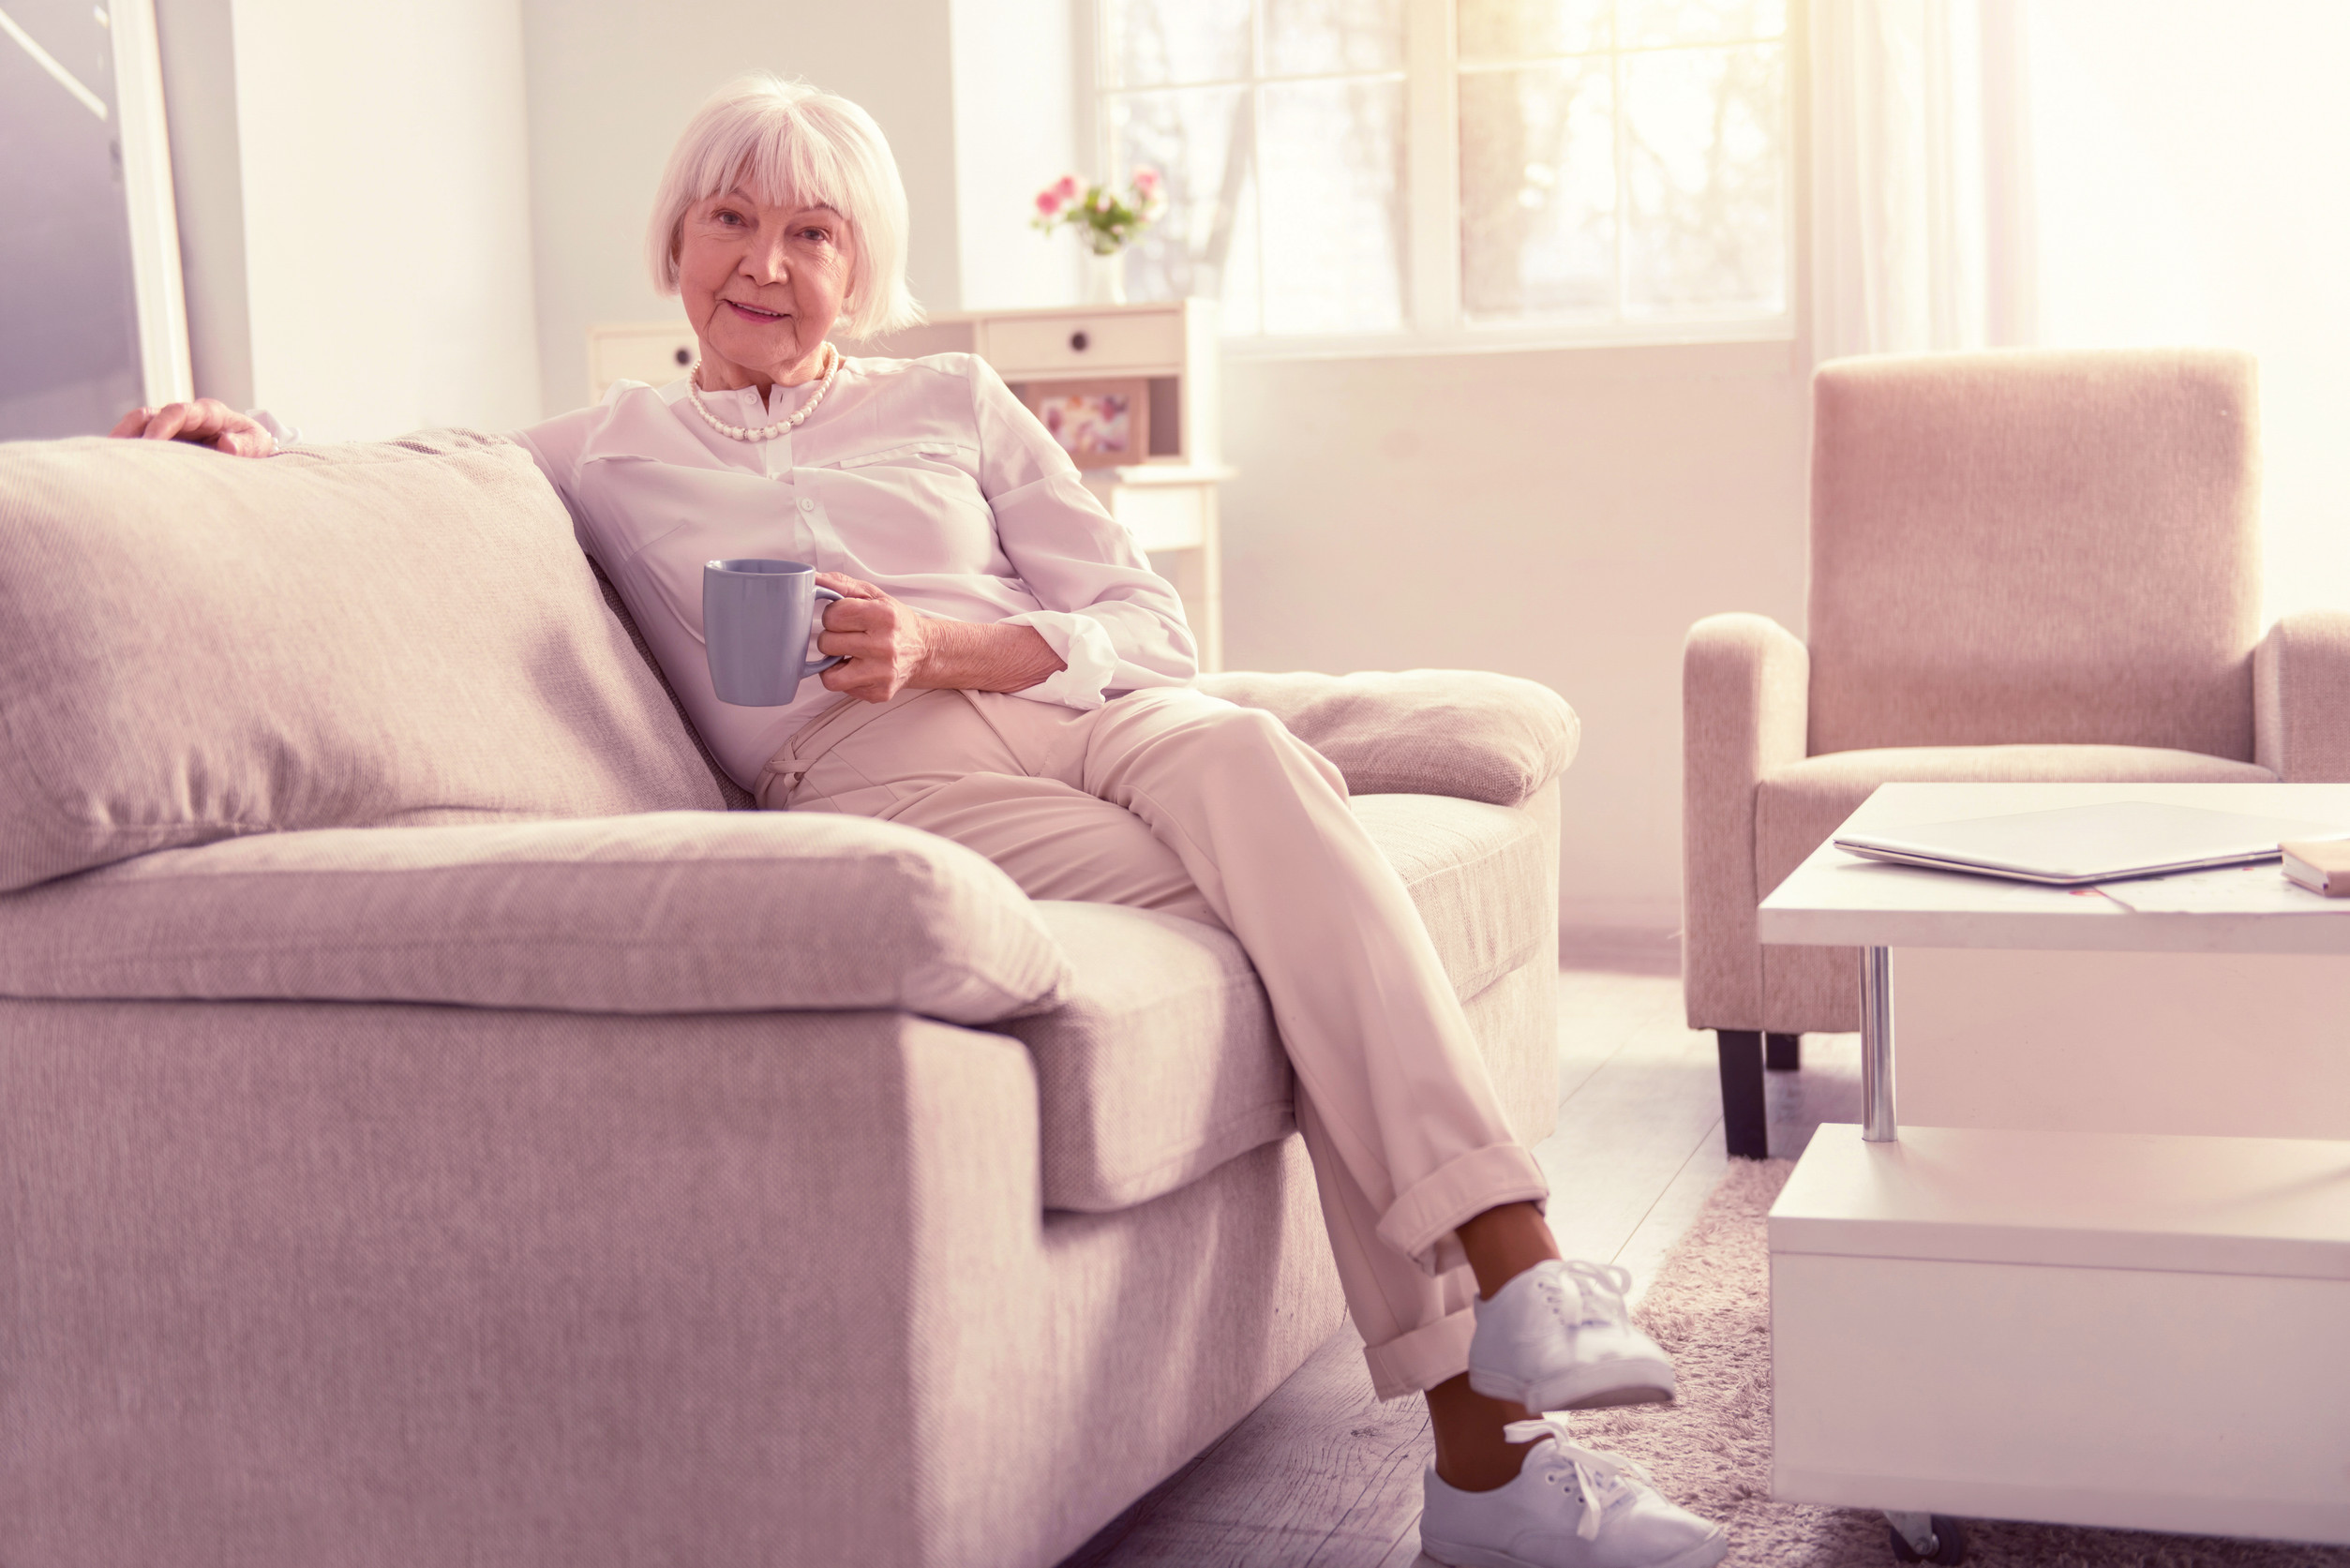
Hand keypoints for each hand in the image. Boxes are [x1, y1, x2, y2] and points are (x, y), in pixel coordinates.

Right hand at [109, 399, 274, 457]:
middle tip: (116, 451)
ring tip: (105, 458)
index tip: (151, 442)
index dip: (162, 425)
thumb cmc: (253, 445)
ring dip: (122, 438)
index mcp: (208, 412)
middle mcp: (184, 415)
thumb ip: (244, 445)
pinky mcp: (162, 438)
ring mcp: (170, 426)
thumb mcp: (257, 444)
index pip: (177, 412)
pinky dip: (126, 448)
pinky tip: (113, 465)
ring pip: (138, 424)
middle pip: (149, 414)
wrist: (250, 449)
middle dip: (131, 431)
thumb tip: (227, 445)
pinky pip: (138, 438)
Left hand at [813, 572, 939, 702]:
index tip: (844, 618)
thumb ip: (841, 585)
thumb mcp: (873, 595)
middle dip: (832, 638)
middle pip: (827, 643)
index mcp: (884, 616)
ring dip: (833, 663)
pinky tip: (858, 668)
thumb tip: (812, 578)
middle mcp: (885, 646)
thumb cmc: (895, 622)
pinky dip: (844, 678)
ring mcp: (882, 673)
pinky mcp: (879, 692)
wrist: (924, 651)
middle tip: (848, 636)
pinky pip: (841, 688)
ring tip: (848, 654)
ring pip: (830, 674)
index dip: (833, 615)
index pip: (832, 615)